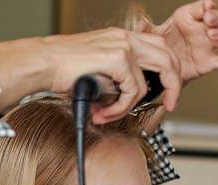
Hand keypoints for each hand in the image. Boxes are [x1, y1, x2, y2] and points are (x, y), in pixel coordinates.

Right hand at [40, 27, 182, 123]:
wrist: (43, 63)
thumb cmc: (61, 69)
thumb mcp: (96, 70)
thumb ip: (115, 78)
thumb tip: (127, 97)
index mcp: (122, 38)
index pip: (159, 50)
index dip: (168, 73)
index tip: (166, 94)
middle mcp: (125, 38)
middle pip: (167, 57)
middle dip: (174, 85)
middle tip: (170, 105)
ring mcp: (122, 46)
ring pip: (151, 78)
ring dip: (136, 103)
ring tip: (115, 114)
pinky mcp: (116, 58)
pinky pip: (131, 90)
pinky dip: (119, 107)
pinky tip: (103, 112)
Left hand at [149, 0, 217, 84]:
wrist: (162, 72)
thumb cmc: (162, 47)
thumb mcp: (153, 37)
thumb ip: (147, 30)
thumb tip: (140, 23)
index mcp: (189, 17)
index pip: (204, 6)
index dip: (209, 4)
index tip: (208, 4)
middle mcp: (203, 29)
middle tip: (209, 20)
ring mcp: (209, 45)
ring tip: (214, 37)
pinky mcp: (211, 62)